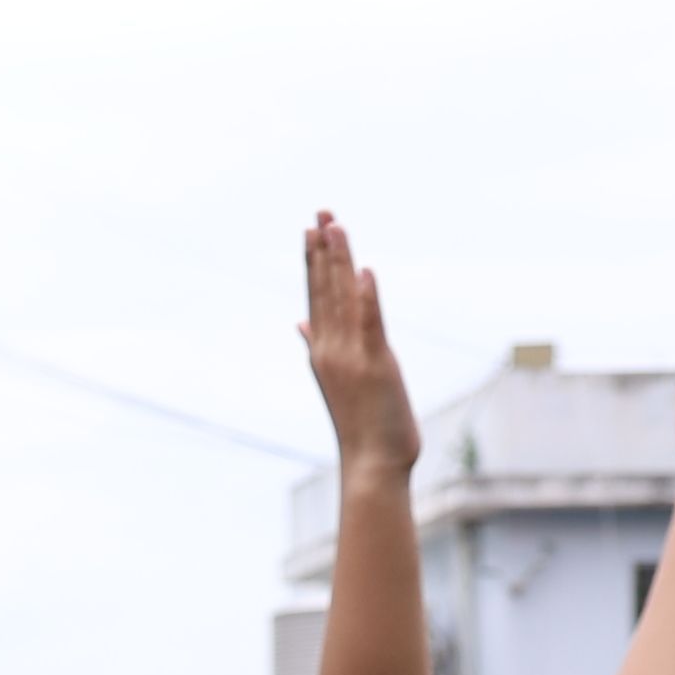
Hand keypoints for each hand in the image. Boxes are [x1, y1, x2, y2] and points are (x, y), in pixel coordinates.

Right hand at [297, 212, 414, 469]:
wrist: (372, 462)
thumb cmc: (362, 423)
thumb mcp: (337, 378)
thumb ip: (317, 345)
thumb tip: (300, 322)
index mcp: (323, 350)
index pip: (315, 296)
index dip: (314, 261)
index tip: (312, 229)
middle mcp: (331, 348)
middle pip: (325, 289)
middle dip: (323, 249)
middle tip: (321, 213)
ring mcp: (351, 355)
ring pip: (342, 298)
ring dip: (338, 261)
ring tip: (334, 226)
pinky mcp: (375, 364)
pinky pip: (369, 324)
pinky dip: (366, 297)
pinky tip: (364, 272)